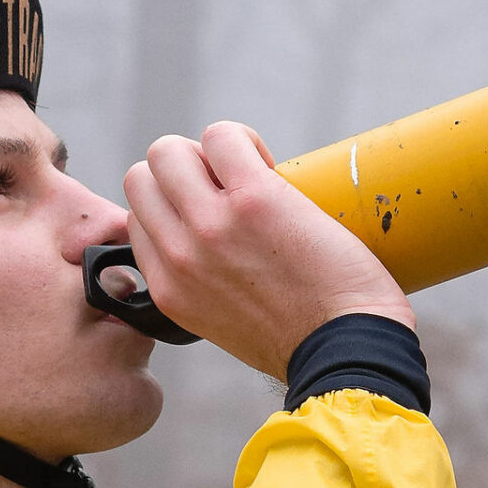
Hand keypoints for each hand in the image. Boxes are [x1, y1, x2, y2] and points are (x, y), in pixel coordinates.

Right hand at [122, 121, 414, 378]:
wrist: (348, 350)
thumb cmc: (306, 339)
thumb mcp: (225, 323)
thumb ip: (203, 284)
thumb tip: (214, 241)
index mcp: (169, 290)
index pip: (139, 220)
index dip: (176, 207)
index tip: (216, 217)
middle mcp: (178, 257)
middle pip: (142, 178)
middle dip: (183, 173)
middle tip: (229, 191)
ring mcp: (210, 226)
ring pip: (167, 151)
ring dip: (208, 153)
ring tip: (250, 176)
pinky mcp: (253, 198)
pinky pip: (222, 136)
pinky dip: (244, 140)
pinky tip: (271, 167)